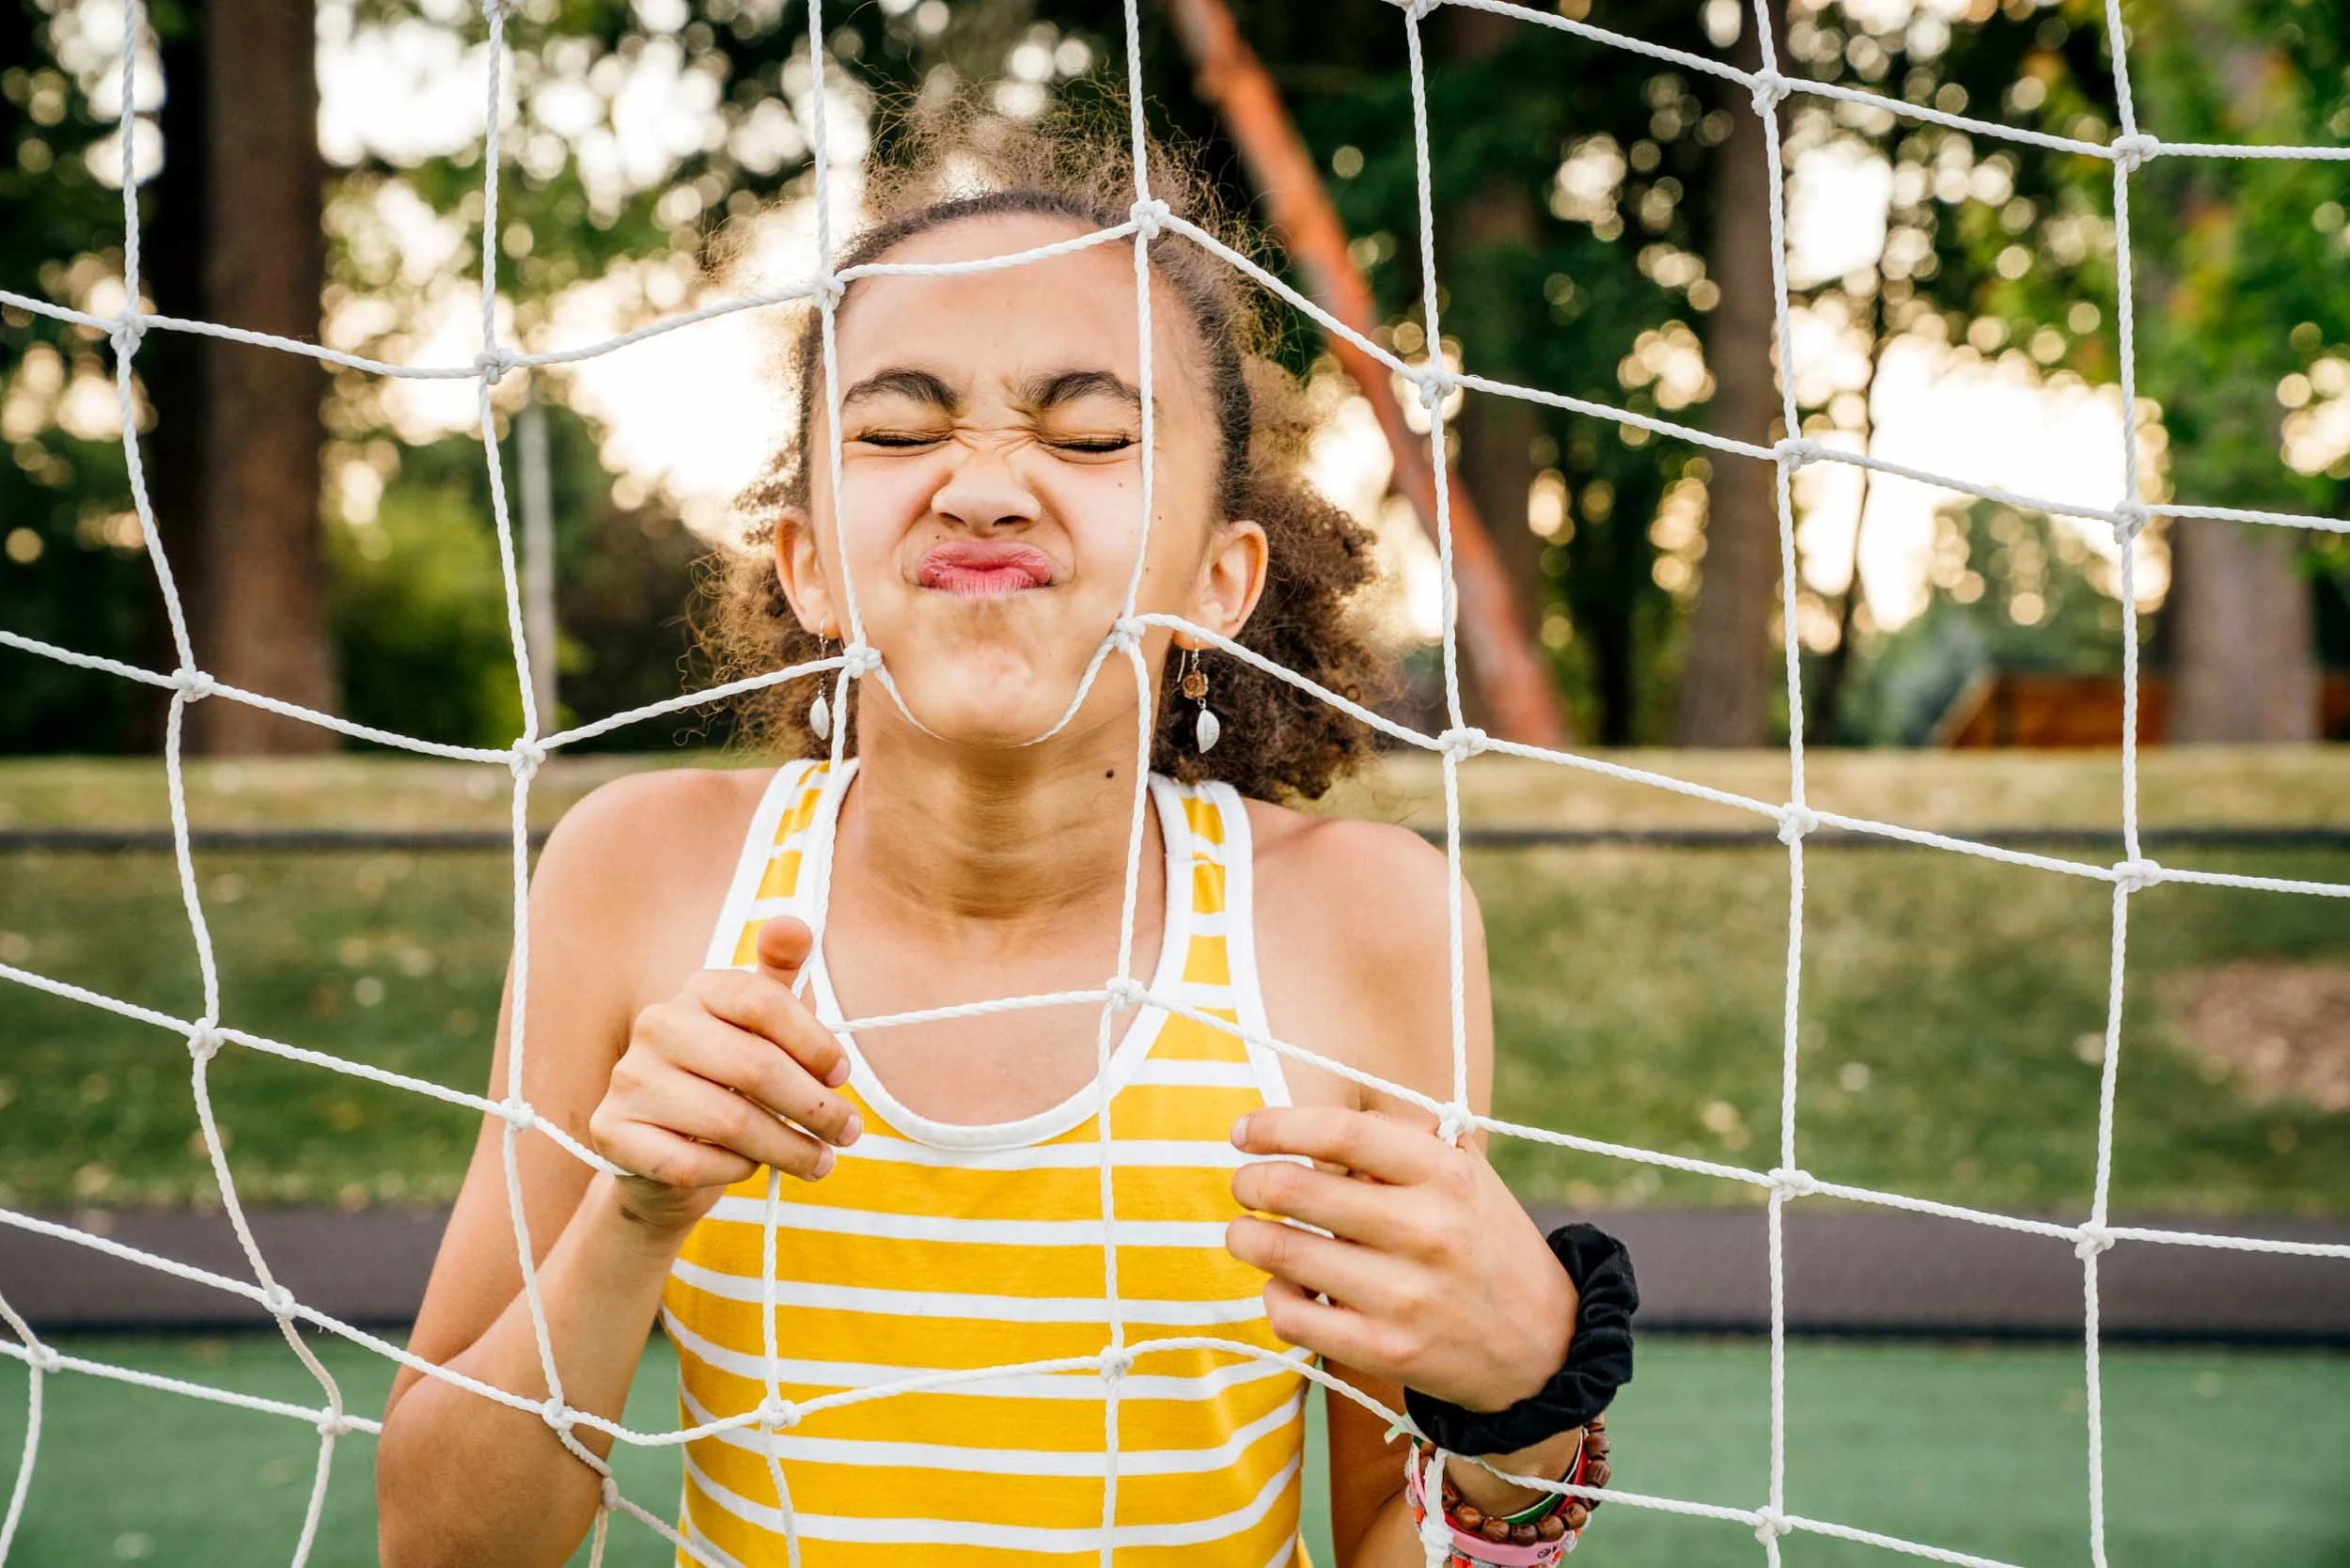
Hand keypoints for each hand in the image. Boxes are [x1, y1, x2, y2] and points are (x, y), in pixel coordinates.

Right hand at [588, 916, 861, 1236]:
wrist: (666, 1149)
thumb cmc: (729, 1080)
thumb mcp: (761, 1027)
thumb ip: (781, 977)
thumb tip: (795, 924)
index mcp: (699, 989)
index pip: (765, 1002)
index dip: (814, 1042)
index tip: (842, 1075)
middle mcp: (658, 1025)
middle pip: (756, 1067)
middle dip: (815, 1107)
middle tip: (849, 1133)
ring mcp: (629, 1078)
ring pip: (729, 1122)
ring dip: (787, 1149)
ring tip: (819, 1162)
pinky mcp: (612, 1132)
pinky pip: (690, 1162)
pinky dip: (732, 1171)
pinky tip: (750, 1169)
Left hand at [1225, 1106, 1574, 1415]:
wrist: (1545, 1345)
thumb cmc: (1483, 1242)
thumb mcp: (1463, 1176)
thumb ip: (1397, 1145)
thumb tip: (1308, 1123)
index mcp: (1445, 1174)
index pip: (1342, 1132)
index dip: (1277, 1126)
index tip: (1244, 1132)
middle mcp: (1427, 1230)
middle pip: (1297, 1189)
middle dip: (1250, 1182)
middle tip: (1244, 1184)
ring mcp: (1406, 1296)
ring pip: (1283, 1254)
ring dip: (1247, 1237)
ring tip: (1246, 1232)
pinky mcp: (1387, 1351)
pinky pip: (1293, 1317)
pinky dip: (1274, 1296)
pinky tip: (1285, 1286)